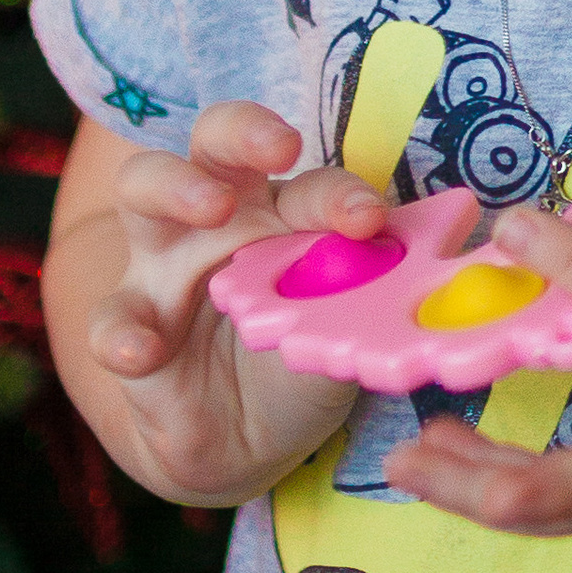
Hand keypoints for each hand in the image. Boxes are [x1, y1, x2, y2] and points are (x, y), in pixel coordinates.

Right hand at [54, 103, 393, 508]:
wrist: (246, 439)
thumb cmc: (300, 356)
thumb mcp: (345, 330)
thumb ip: (380, 290)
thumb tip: (458, 246)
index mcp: (282, 214)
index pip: (306, 182)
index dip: (337, 193)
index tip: (366, 220)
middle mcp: (220, 220)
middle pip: (215, 144)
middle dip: (243, 133)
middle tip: (277, 151)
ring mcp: (165, 264)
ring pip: (145, 190)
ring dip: (175, 186)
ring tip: (207, 208)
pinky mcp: (131, 325)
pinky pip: (112, 317)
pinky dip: (122, 332)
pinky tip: (139, 351)